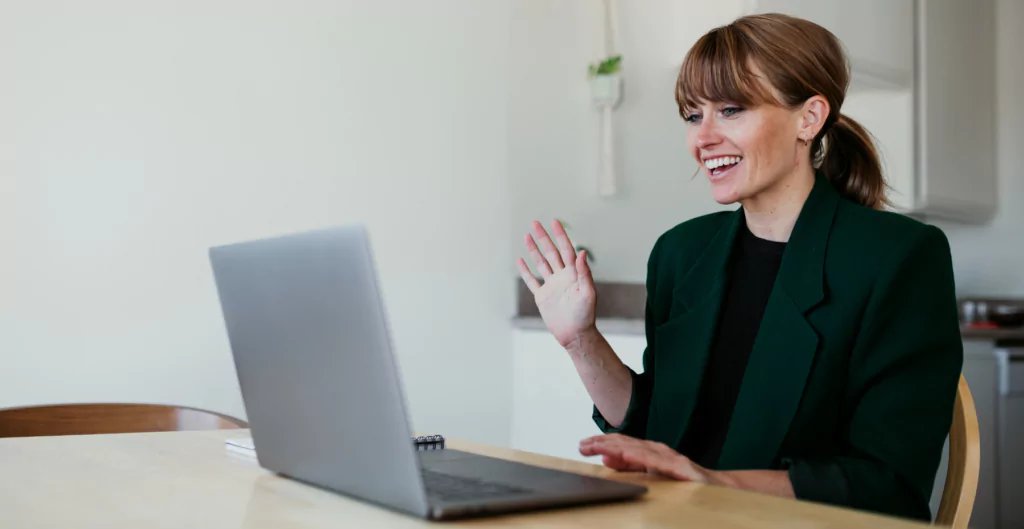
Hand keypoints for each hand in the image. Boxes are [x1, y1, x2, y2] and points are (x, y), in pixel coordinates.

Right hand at [516, 220, 596, 348]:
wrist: (575, 335)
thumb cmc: (585, 315)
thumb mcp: (587, 293)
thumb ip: (584, 272)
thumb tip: (581, 252)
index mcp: (573, 274)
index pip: (566, 250)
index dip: (560, 236)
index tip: (554, 222)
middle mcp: (562, 277)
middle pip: (551, 253)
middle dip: (543, 237)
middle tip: (535, 223)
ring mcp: (551, 286)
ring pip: (541, 263)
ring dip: (534, 249)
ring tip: (526, 235)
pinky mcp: (542, 297)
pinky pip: (532, 281)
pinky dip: (525, 271)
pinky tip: (520, 260)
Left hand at [579, 434, 711, 482]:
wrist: (718, 486)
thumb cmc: (683, 480)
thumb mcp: (651, 473)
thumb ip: (629, 466)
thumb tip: (605, 458)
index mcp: (649, 451)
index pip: (621, 444)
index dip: (601, 443)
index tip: (583, 445)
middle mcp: (658, 450)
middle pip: (626, 444)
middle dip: (603, 443)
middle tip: (583, 445)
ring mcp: (670, 458)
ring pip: (638, 449)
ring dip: (616, 447)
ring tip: (599, 447)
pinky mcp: (680, 467)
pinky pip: (658, 462)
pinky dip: (641, 457)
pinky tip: (627, 455)